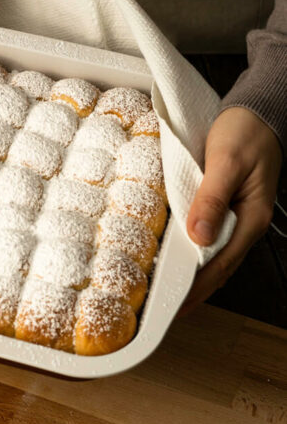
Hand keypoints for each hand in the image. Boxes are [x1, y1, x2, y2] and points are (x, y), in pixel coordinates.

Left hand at [180, 107, 281, 313]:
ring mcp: (237, 218)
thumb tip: (199, 236)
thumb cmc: (245, 133)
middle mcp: (246, 224)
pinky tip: (177, 259)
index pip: (220, 264)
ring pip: (214, 256)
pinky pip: (210, 238)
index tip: (175, 305)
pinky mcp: (226, 208)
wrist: (258, 113)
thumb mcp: (226, 161)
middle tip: (165, 310)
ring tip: (167, 292)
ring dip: (193, 275)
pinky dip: (194, 253)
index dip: (197, 287)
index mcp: (250, 218)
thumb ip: (212, 199)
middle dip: (193, 291)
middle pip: (217, 268)